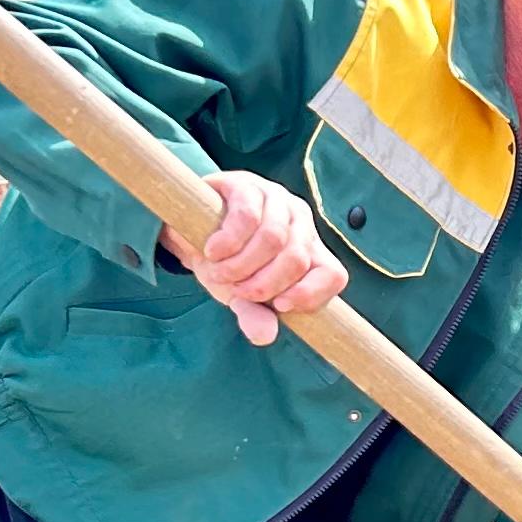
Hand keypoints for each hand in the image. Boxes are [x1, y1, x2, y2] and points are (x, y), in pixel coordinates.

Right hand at [163, 170, 346, 346]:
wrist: (188, 232)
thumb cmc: (226, 264)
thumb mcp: (240, 295)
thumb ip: (254, 315)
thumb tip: (265, 336)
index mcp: (309, 252)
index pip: (333, 275)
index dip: (311, 295)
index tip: (280, 307)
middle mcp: (300, 223)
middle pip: (297, 260)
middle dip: (262, 284)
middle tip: (234, 289)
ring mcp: (277, 200)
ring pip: (273, 238)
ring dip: (240, 264)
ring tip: (218, 271)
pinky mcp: (248, 185)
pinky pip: (247, 216)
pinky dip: (227, 242)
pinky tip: (213, 250)